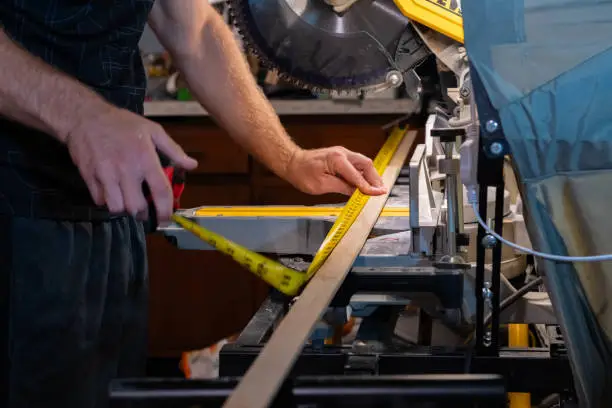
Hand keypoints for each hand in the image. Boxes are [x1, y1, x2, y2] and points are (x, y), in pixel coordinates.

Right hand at [65, 106, 197, 220]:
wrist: (84, 117)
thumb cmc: (122, 123)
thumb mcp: (153, 130)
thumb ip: (173, 150)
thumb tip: (192, 165)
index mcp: (145, 158)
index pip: (160, 191)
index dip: (165, 210)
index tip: (166, 218)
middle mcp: (126, 170)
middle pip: (136, 207)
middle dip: (142, 212)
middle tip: (144, 208)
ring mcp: (105, 175)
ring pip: (117, 208)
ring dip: (124, 208)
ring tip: (127, 200)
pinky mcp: (89, 178)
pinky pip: (100, 201)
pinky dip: (107, 201)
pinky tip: (112, 191)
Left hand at [284, 147, 385, 195]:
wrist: (292, 162)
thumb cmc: (302, 173)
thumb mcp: (321, 185)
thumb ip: (342, 187)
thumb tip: (356, 192)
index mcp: (337, 159)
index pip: (358, 176)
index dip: (368, 187)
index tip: (377, 194)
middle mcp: (342, 153)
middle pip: (366, 164)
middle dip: (375, 178)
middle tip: (380, 191)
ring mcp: (342, 153)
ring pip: (363, 163)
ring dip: (370, 176)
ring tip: (374, 189)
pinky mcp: (340, 157)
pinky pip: (356, 164)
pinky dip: (362, 174)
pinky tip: (364, 183)